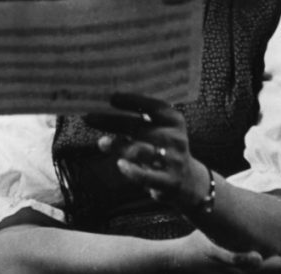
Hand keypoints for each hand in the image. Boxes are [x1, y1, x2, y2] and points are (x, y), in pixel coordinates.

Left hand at [85, 93, 205, 212]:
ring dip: (118, 145)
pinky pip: (147, 175)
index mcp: (174, 120)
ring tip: (102, 143)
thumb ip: (134, 127)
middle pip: (139, 127)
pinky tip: (120, 164)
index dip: (132, 101)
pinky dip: (132, 170)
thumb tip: (101, 127)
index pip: (153, 106)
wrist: (189, 182)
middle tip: (91, 118)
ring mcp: (174, 160)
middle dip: (112, 122)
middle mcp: (175, 137)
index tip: (111, 97)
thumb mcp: (157, 133)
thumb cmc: (165, 151)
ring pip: (140, 150)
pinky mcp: (169, 181)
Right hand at [173, 229, 280, 272]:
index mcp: (250, 271)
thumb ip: (237, 258)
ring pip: (278, 267)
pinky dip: (279, 251)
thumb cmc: (200, 249)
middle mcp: (252, 273)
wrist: (186, 256)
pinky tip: (277, 238)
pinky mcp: (246, 266)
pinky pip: (269, 262)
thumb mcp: (216, 250)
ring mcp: (249, 270)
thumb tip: (259, 260)